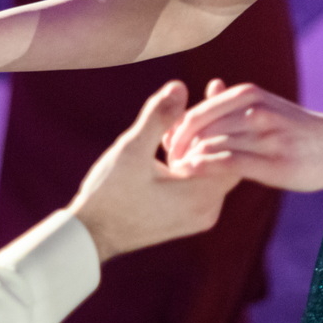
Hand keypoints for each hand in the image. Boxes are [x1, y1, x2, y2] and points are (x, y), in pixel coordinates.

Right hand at [69, 82, 240, 261]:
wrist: (90, 237)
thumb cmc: (108, 194)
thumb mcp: (130, 151)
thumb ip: (157, 119)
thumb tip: (180, 87)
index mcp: (200, 196)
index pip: (231, 149)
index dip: (224, 116)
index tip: (215, 84)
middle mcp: (208, 210)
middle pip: (225, 157)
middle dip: (211, 124)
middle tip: (210, 89)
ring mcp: (198, 217)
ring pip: (211, 168)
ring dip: (198, 141)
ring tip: (179, 115)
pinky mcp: (187, 219)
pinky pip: (199, 182)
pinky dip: (190, 160)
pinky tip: (168, 142)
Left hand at [167, 80, 322, 193]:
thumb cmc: (300, 131)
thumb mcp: (268, 106)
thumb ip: (236, 106)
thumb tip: (207, 97)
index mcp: (249, 96)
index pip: (196, 112)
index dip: (173, 131)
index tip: (164, 148)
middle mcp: (255, 111)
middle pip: (198, 128)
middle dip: (176, 147)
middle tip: (165, 164)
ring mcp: (265, 136)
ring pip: (210, 143)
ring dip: (186, 159)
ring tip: (174, 174)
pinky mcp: (273, 162)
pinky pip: (228, 161)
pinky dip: (203, 166)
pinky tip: (190, 174)